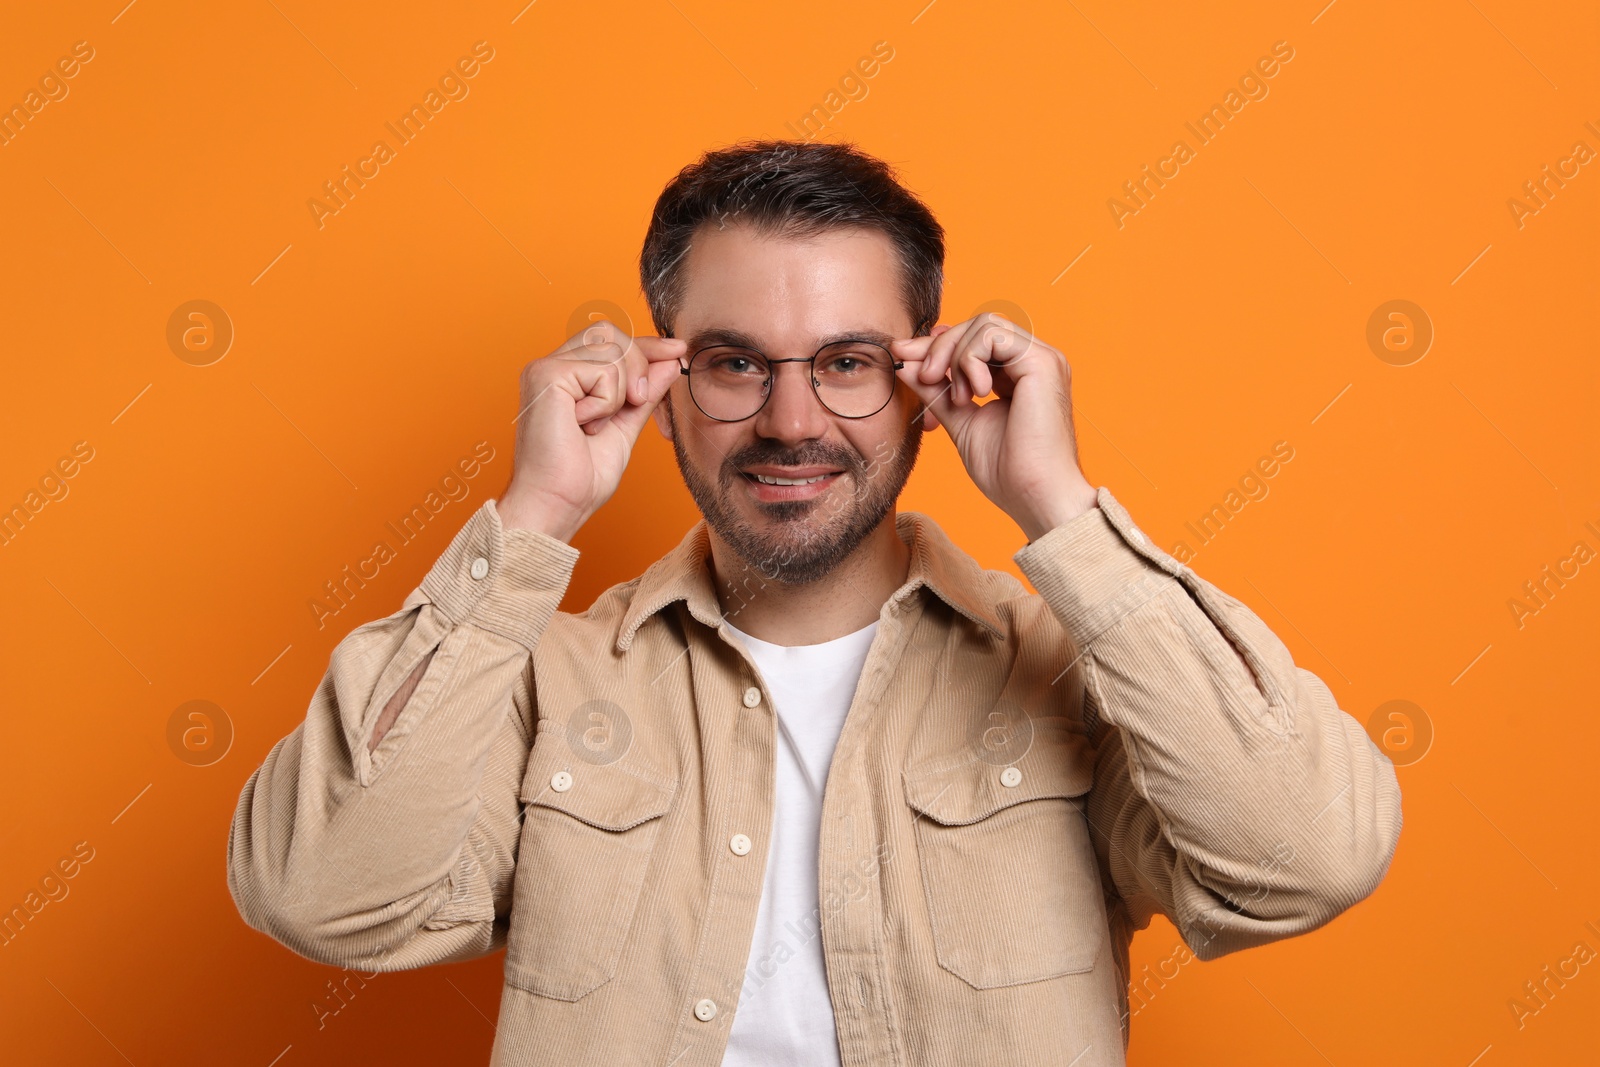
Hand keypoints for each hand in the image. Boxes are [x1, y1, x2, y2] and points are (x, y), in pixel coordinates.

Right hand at [497, 319, 684, 541]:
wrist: (558, 504)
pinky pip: (602, 371)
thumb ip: (644, 394)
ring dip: (619, 392)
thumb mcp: (625, 428)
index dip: (646, 344)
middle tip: (634, 402)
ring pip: (611, 348)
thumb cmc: (580, 478)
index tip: (677, 351)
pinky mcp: (546, 375)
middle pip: (611, 333)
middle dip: (637, 364)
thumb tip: (670, 362)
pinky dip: (605, 402)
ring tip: (596, 424)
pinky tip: (583, 424)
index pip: (610, 340)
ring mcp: (546, 368)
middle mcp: (552, 367)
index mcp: (566, 377)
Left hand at [891, 314, 1097, 541]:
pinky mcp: (1043, 362)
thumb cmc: (1007, 471)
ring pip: (983, 324)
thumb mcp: (960, 421)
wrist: (1034, 497)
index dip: (937, 345)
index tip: (903, 356)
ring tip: (956, 397)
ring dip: (954, 355)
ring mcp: (1042, 359)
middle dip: (939, 346)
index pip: (974, 340)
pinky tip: (974, 394)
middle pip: (976, 325)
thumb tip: (906, 363)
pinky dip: (970, 358)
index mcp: (1019, 375)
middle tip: (922, 377)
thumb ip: (936, 390)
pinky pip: (992, 334)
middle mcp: (1033, 361)